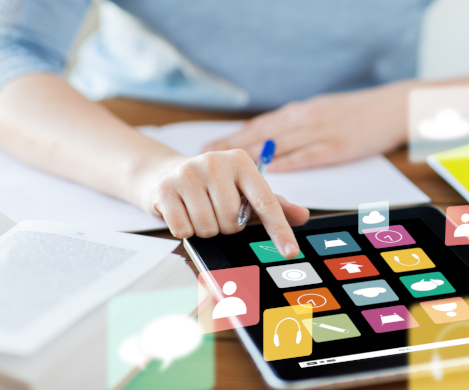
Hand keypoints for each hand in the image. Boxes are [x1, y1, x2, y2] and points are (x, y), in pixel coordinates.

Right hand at [135, 150, 308, 257]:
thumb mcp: (244, 189)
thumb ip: (273, 204)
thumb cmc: (213, 184)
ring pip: (208, 228)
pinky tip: (182, 211)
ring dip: (205, 229)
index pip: (266, 202)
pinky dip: (185, 229)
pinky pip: (184, 229)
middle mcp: (216, 163)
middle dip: (226, 226)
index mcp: (241, 162)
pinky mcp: (166, 188)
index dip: (279, 230)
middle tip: (216, 211)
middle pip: (232, 222)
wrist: (165, 172)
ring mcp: (189, 173)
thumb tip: (302, 215)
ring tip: (199, 210)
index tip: (290, 251)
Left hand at [202, 81, 413, 171]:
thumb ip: (298, 123)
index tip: (211, 146)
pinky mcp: (338, 148)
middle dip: (232, 147)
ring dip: (252, 158)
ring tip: (228, 168)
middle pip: (262, 135)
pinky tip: (270, 172)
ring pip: (279, 146)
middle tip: (207, 158)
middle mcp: (305, 120)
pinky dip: (287, 163)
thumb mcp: (322, 110)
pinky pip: (308, 156)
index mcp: (300, 112)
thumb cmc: (357, 112)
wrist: (394, 106)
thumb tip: (272, 137)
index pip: (260, 125)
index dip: (233, 136)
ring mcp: (321, 133)